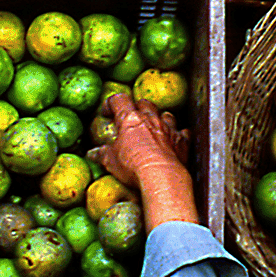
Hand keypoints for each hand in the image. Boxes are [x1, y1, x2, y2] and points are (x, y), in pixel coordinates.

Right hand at [93, 93, 195, 229]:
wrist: (162, 176)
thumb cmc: (132, 166)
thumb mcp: (111, 161)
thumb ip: (102, 154)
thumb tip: (92, 154)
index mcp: (130, 119)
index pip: (119, 100)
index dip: (112, 103)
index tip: (107, 112)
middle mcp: (151, 119)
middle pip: (144, 103)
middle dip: (138, 107)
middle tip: (132, 118)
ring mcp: (168, 128)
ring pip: (166, 114)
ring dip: (160, 118)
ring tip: (155, 127)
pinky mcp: (182, 141)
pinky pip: (183, 132)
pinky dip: (179, 134)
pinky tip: (176, 140)